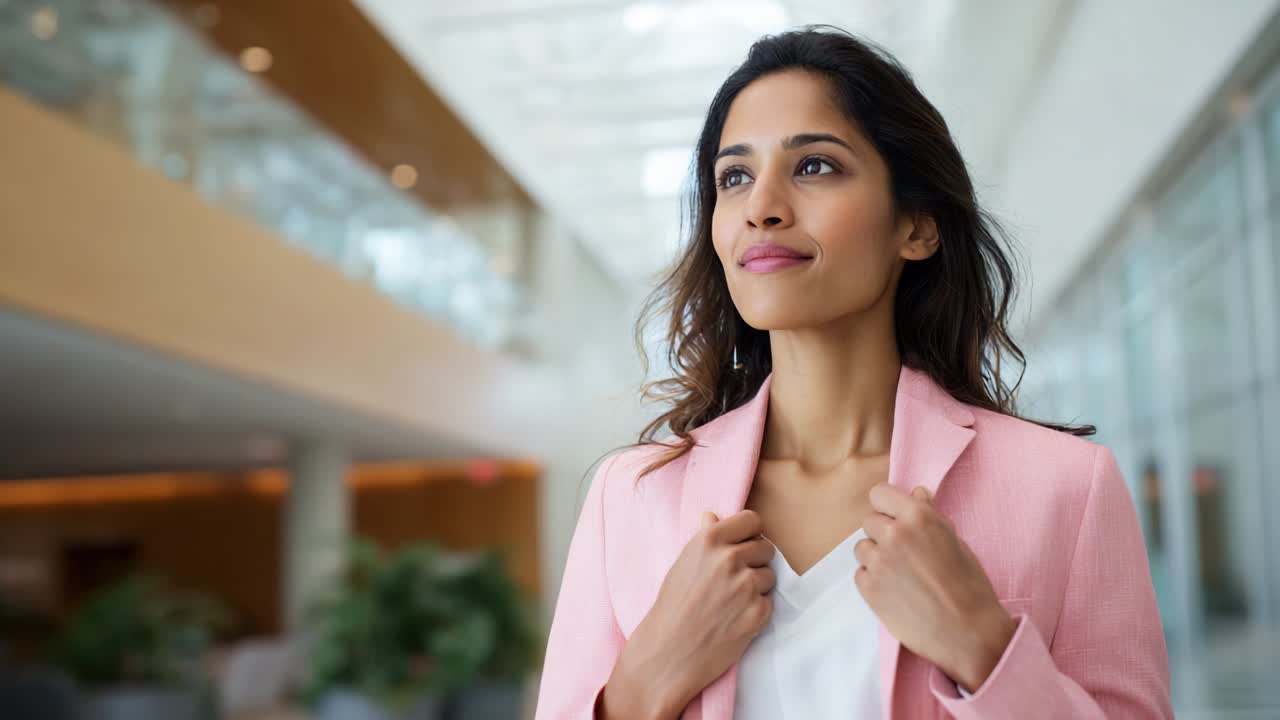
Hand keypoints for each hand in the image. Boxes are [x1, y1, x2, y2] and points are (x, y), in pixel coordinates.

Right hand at [608, 510, 775, 716]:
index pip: (752, 520)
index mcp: (710, 540)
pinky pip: (769, 601)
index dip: (749, 534)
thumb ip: (703, 538)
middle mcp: (730, 558)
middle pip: (765, 547)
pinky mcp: (758, 611)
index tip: (743, 545)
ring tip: (732, 602)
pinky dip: (757, 610)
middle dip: (755, 562)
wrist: (669, 651)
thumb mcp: (682, 563)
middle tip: (735, 580)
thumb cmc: (672, 606)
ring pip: (769, 575)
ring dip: (757, 587)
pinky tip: (735, 618)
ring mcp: (746, 585)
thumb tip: (712, 516)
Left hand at [853, 484, 1016, 692]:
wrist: (968, 632)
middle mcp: (893, 534)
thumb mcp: (955, 542)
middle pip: (869, 521)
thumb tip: (916, 494)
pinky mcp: (868, 587)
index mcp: (917, 516)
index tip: (896, 518)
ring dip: (876, 557)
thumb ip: (929, 516)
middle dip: (883, 533)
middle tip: (905, 553)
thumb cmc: (969, 586)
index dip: (888, 507)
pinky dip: (873, 580)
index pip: (879, 494)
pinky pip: (860, 573)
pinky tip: (895, 591)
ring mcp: (878, 561)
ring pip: (862, 548)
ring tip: (901, 575)